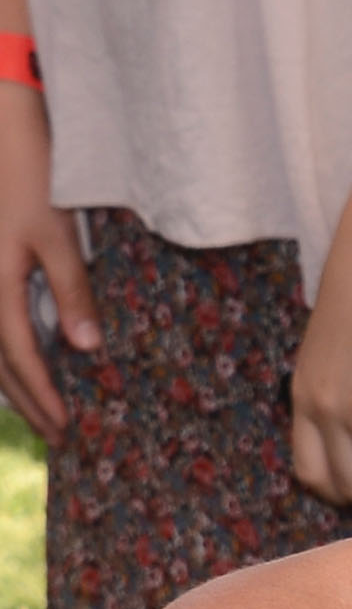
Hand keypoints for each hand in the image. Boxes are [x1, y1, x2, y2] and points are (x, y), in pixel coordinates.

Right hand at [0, 82, 97, 438]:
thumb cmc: (27, 173)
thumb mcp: (56, 233)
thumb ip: (71, 290)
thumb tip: (85, 348)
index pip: (20, 358)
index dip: (44, 397)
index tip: (67, 429)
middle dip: (28, 400)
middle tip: (58, 435)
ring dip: (15, 380)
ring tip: (42, 410)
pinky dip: (9, 349)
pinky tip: (29, 358)